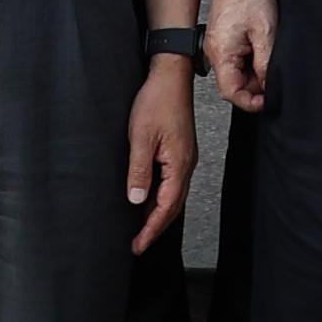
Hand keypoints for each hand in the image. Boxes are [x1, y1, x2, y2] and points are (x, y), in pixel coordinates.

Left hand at [124, 62, 196, 253]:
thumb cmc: (157, 101)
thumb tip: (136, 200)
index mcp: (178, 164)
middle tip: (138, 244)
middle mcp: (185, 165)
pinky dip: (160, 197)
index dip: (151, 228)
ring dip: (157, 213)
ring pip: (173, 196)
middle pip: (172, 206)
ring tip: (141, 228)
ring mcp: (184, 158)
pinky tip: (148, 199)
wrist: (171, 76)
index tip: (138, 245)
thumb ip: (139, 170)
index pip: (165, 207)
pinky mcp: (179, 151)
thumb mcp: (141, 137)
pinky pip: (171, 183)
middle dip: (155, 227)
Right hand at [204, 0, 277, 110]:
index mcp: (220, 53)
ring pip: (238, 70)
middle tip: (276, 73)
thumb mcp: (266, 32)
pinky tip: (265, 45)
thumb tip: (268, 87)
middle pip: (234, 83)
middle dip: (257, 85)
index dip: (251, 102)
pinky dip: (253, 57)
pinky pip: (238, 56)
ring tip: (271, 53)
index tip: (269, 99)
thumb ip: (266, 64)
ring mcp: (218, 43)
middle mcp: (214, 51)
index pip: (231, 93)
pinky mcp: (224, 35)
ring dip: (256, 70)